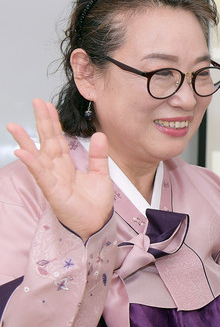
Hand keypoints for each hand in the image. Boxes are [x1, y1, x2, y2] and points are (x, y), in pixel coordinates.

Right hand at [6, 99, 113, 239]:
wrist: (97, 224)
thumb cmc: (95, 203)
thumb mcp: (101, 174)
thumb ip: (98, 155)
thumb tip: (99, 134)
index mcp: (67, 165)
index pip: (58, 139)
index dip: (53, 122)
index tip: (47, 106)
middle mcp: (56, 170)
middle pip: (47, 142)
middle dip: (41, 122)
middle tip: (35, 103)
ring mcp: (52, 180)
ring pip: (37, 156)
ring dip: (25, 141)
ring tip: (13, 126)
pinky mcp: (53, 191)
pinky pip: (41, 175)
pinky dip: (32, 163)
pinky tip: (22, 151)